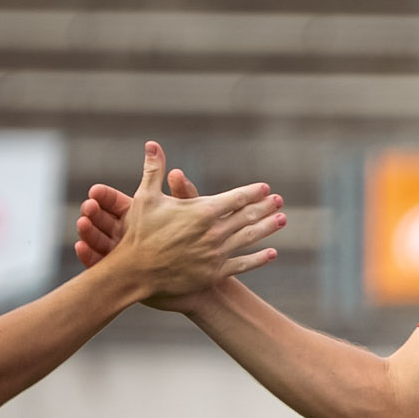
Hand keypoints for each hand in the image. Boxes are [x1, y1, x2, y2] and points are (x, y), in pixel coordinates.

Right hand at [75, 145, 281, 309]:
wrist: (135, 271)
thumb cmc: (138, 232)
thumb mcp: (145, 197)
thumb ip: (153, 170)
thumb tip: (152, 143)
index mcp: (202, 211)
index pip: (236, 198)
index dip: (252, 192)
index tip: (265, 188)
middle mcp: (215, 232)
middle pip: (247, 217)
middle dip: (265, 207)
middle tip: (279, 200)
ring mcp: (217, 254)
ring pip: (249, 238)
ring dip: (268, 228)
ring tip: (283, 219)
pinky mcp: (215, 273)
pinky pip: (243, 264)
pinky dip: (259, 259)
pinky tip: (272, 253)